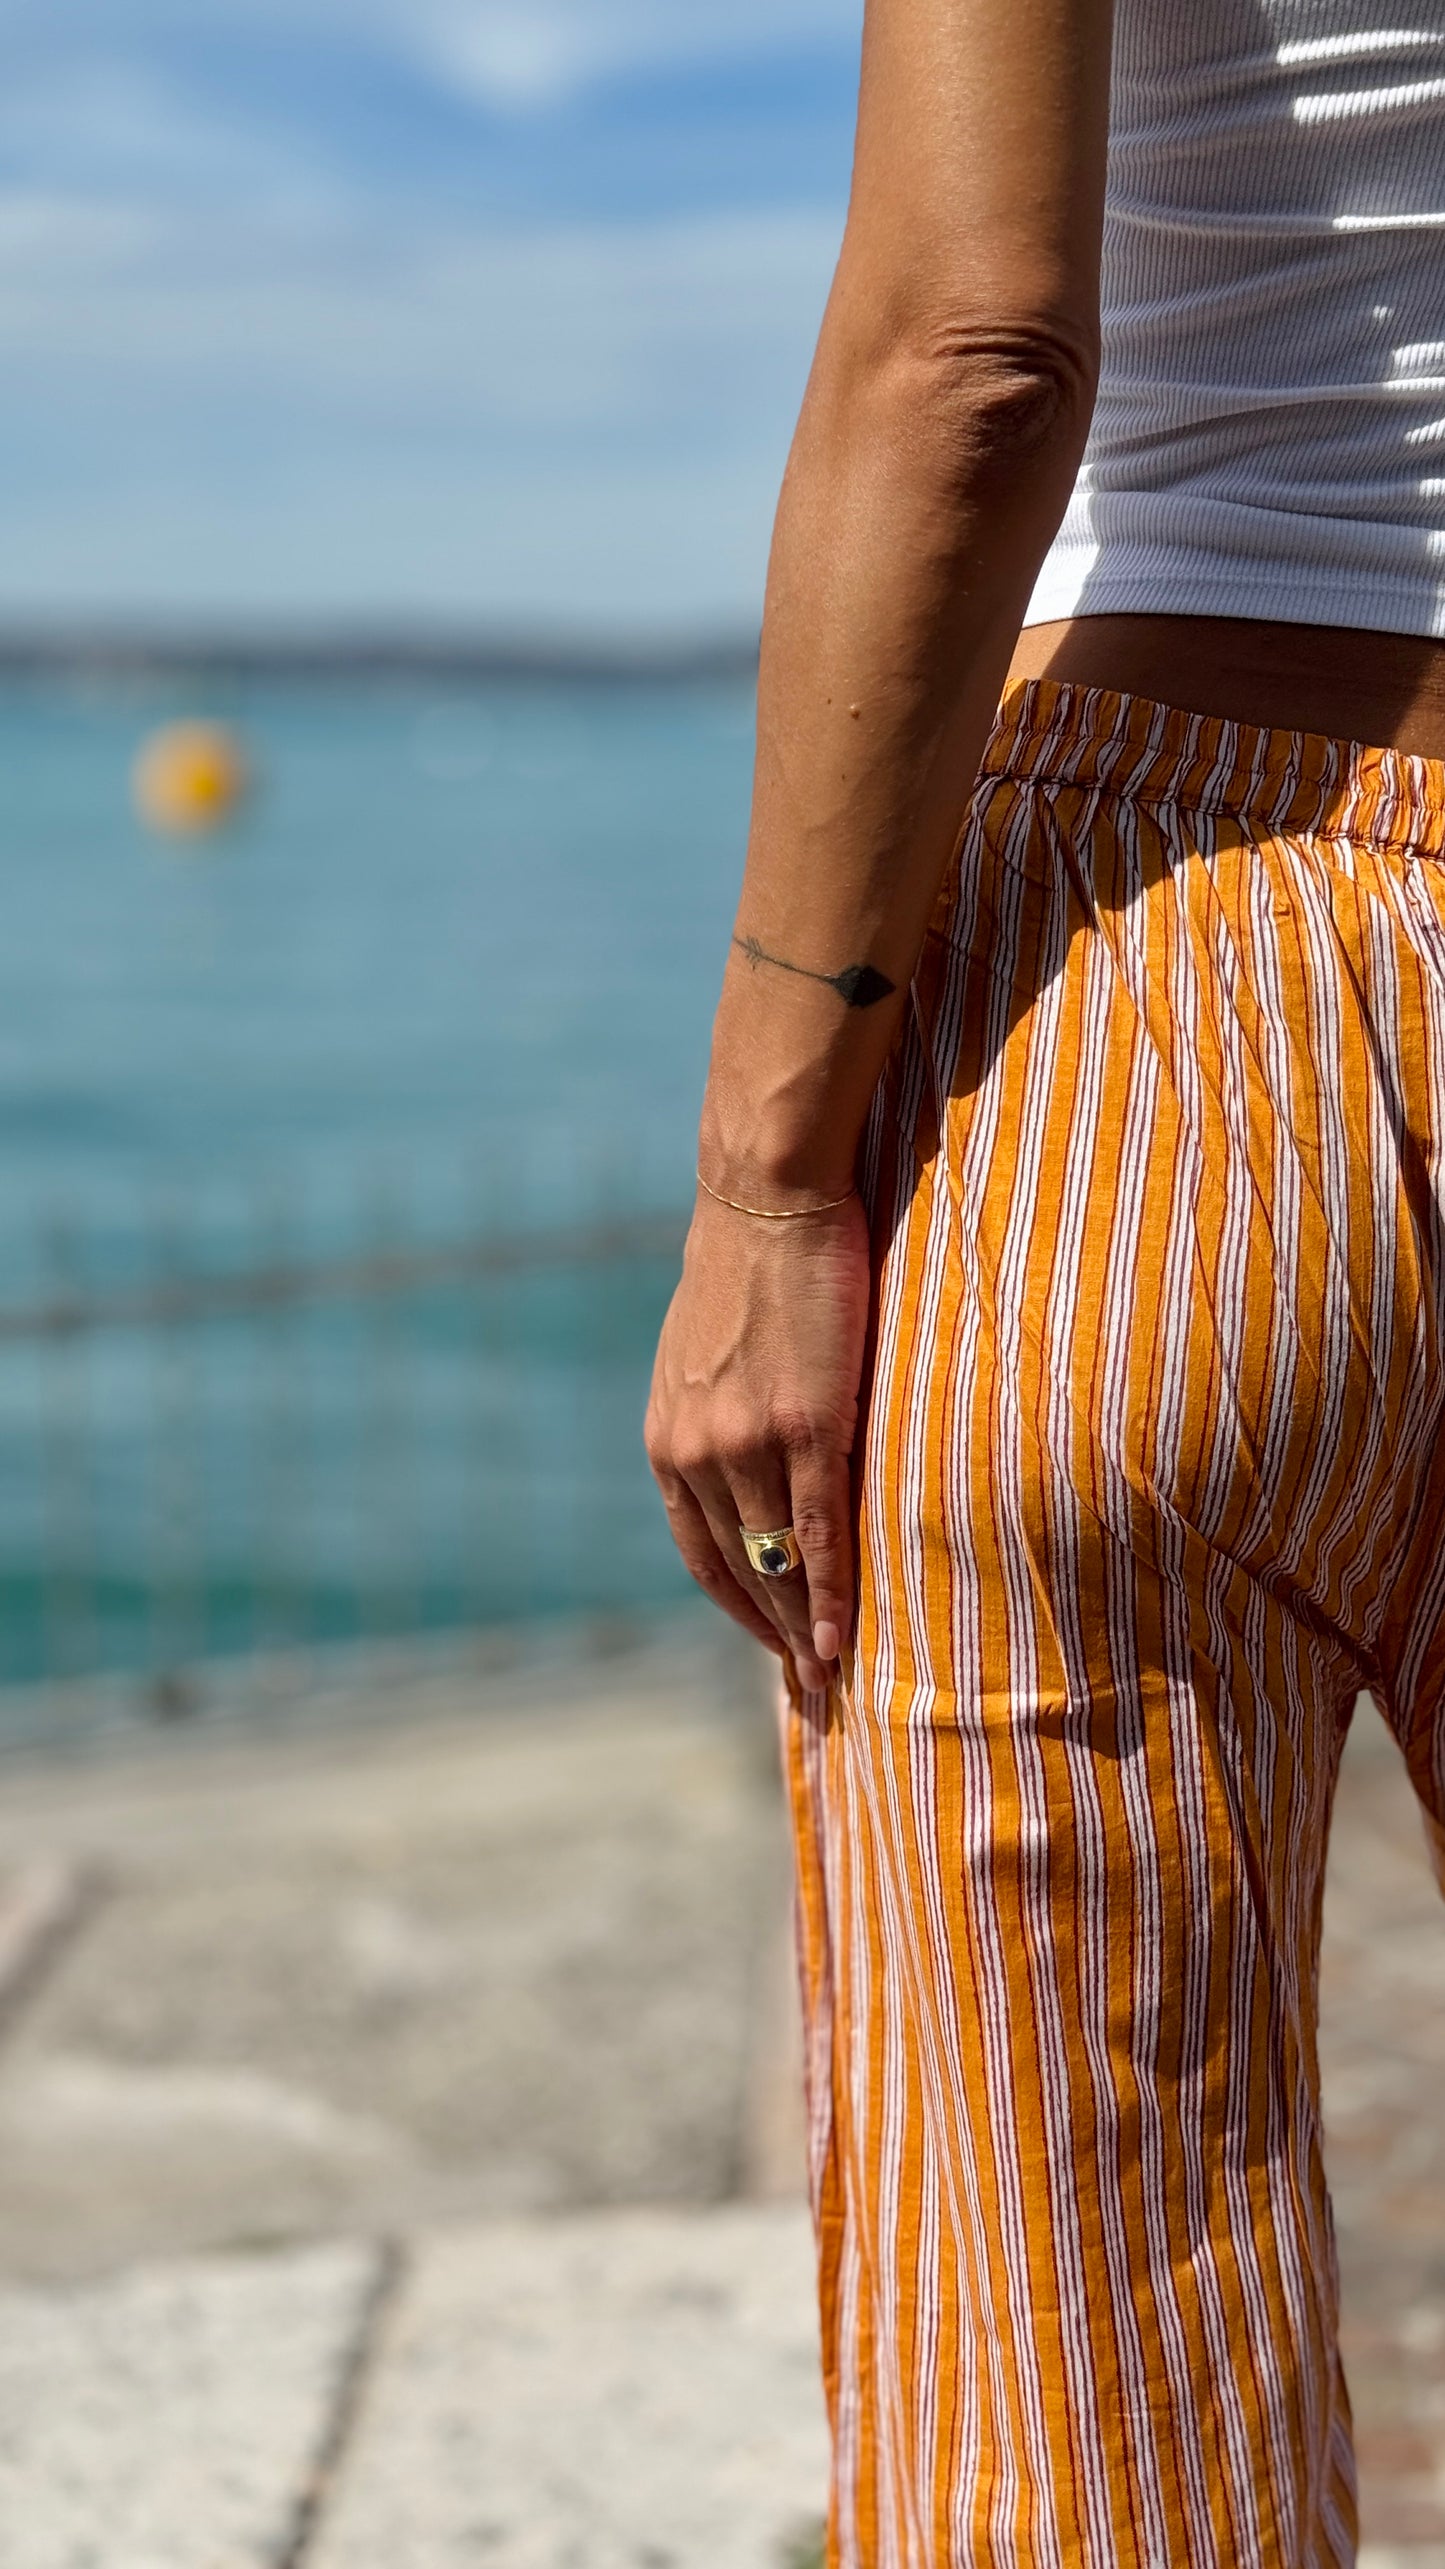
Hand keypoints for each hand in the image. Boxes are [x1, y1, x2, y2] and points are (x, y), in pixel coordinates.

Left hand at [644, 1186, 869, 1693]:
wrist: (765, 1196)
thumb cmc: (749, 1264)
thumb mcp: (705, 1353)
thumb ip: (716, 1414)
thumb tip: (745, 1450)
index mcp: (668, 1442)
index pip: (703, 1553)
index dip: (742, 1609)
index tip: (775, 1650)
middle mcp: (695, 1454)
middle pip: (741, 1573)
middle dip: (776, 1641)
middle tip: (812, 1700)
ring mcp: (747, 1444)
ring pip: (778, 1565)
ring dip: (806, 1634)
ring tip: (835, 1685)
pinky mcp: (805, 1426)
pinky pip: (816, 1532)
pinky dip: (831, 1594)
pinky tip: (844, 1639)